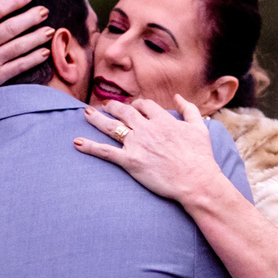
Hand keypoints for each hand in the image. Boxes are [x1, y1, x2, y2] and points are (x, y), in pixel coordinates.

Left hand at [74, 95, 225, 203]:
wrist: (195, 180)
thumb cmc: (200, 156)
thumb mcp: (199, 128)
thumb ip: (188, 109)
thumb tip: (178, 96)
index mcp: (162, 120)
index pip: (145, 105)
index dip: (138, 104)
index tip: (134, 106)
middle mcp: (146, 128)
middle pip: (124, 112)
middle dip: (113, 107)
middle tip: (105, 106)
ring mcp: (136, 145)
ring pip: (111, 127)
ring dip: (96, 119)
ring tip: (86, 114)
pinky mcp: (130, 162)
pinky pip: (106, 152)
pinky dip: (90, 147)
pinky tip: (77, 143)